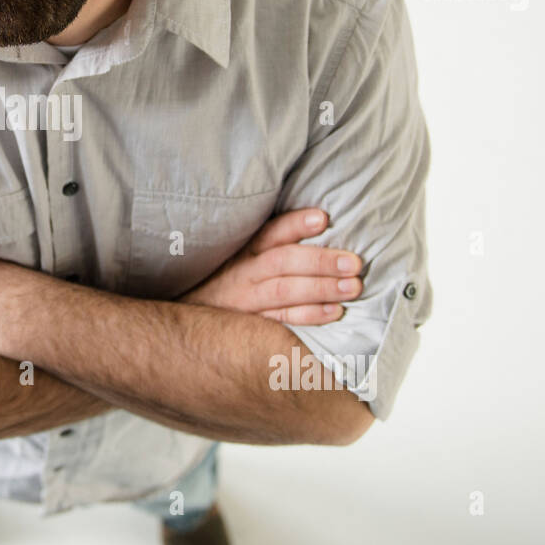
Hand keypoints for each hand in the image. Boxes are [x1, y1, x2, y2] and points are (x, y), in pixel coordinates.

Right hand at [180, 207, 361, 324]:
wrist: (190, 323)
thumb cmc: (227, 282)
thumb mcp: (239, 256)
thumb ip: (272, 243)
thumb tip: (321, 221)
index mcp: (244, 251)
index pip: (270, 233)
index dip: (295, 224)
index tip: (323, 218)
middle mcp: (244, 273)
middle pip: (283, 262)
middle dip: (320, 261)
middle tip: (354, 263)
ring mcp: (247, 301)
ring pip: (286, 291)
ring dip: (322, 288)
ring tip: (353, 286)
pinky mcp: (252, 325)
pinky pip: (283, 320)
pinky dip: (310, 316)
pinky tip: (335, 312)